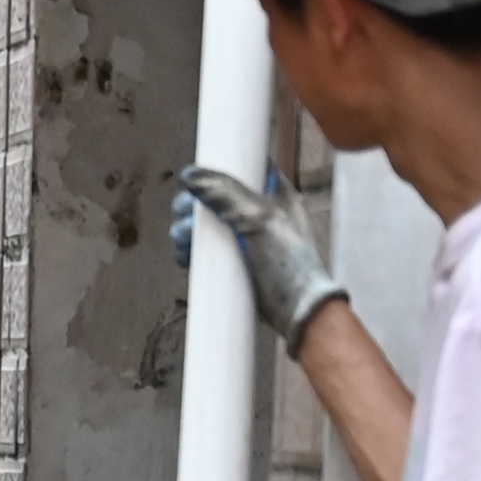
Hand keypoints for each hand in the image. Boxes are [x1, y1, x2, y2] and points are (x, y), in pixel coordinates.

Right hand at [172, 165, 347, 351]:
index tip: (196, 175)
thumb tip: (190, 175)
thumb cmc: (289, 264)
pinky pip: (206, 250)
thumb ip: (227, 194)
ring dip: (188, 228)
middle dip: (195, 204)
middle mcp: (259, 213)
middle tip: (183, 213)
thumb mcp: (260, 220)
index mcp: (275, 194)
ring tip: (182, 240)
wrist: (298, 312)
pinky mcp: (234, 262)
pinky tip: (184, 254)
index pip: (245, 167)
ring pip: (207, 224)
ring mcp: (245, 238)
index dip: (219, 168)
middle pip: (217, 196)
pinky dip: (192, 250)